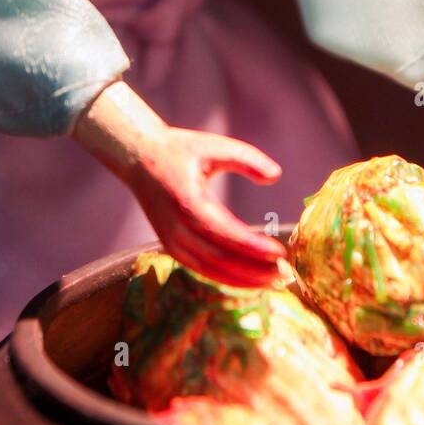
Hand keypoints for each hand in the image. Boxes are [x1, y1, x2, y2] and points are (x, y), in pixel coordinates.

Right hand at [127, 126, 285, 288]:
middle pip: (219, 258)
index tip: (279, 251)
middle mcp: (176, 228)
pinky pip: (201, 269)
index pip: (225, 233)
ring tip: (273, 279)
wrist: (139, 158)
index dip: (253, 247)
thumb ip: (246, 159)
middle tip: (284, 272)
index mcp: (187, 202)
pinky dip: (227, 277)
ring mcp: (171, 241)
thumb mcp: (213, 145)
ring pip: (210, 269)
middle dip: (253, 270)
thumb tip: (276, 175)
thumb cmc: (180, 150)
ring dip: (242, 279)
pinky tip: (250, 278)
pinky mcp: (172, 247)